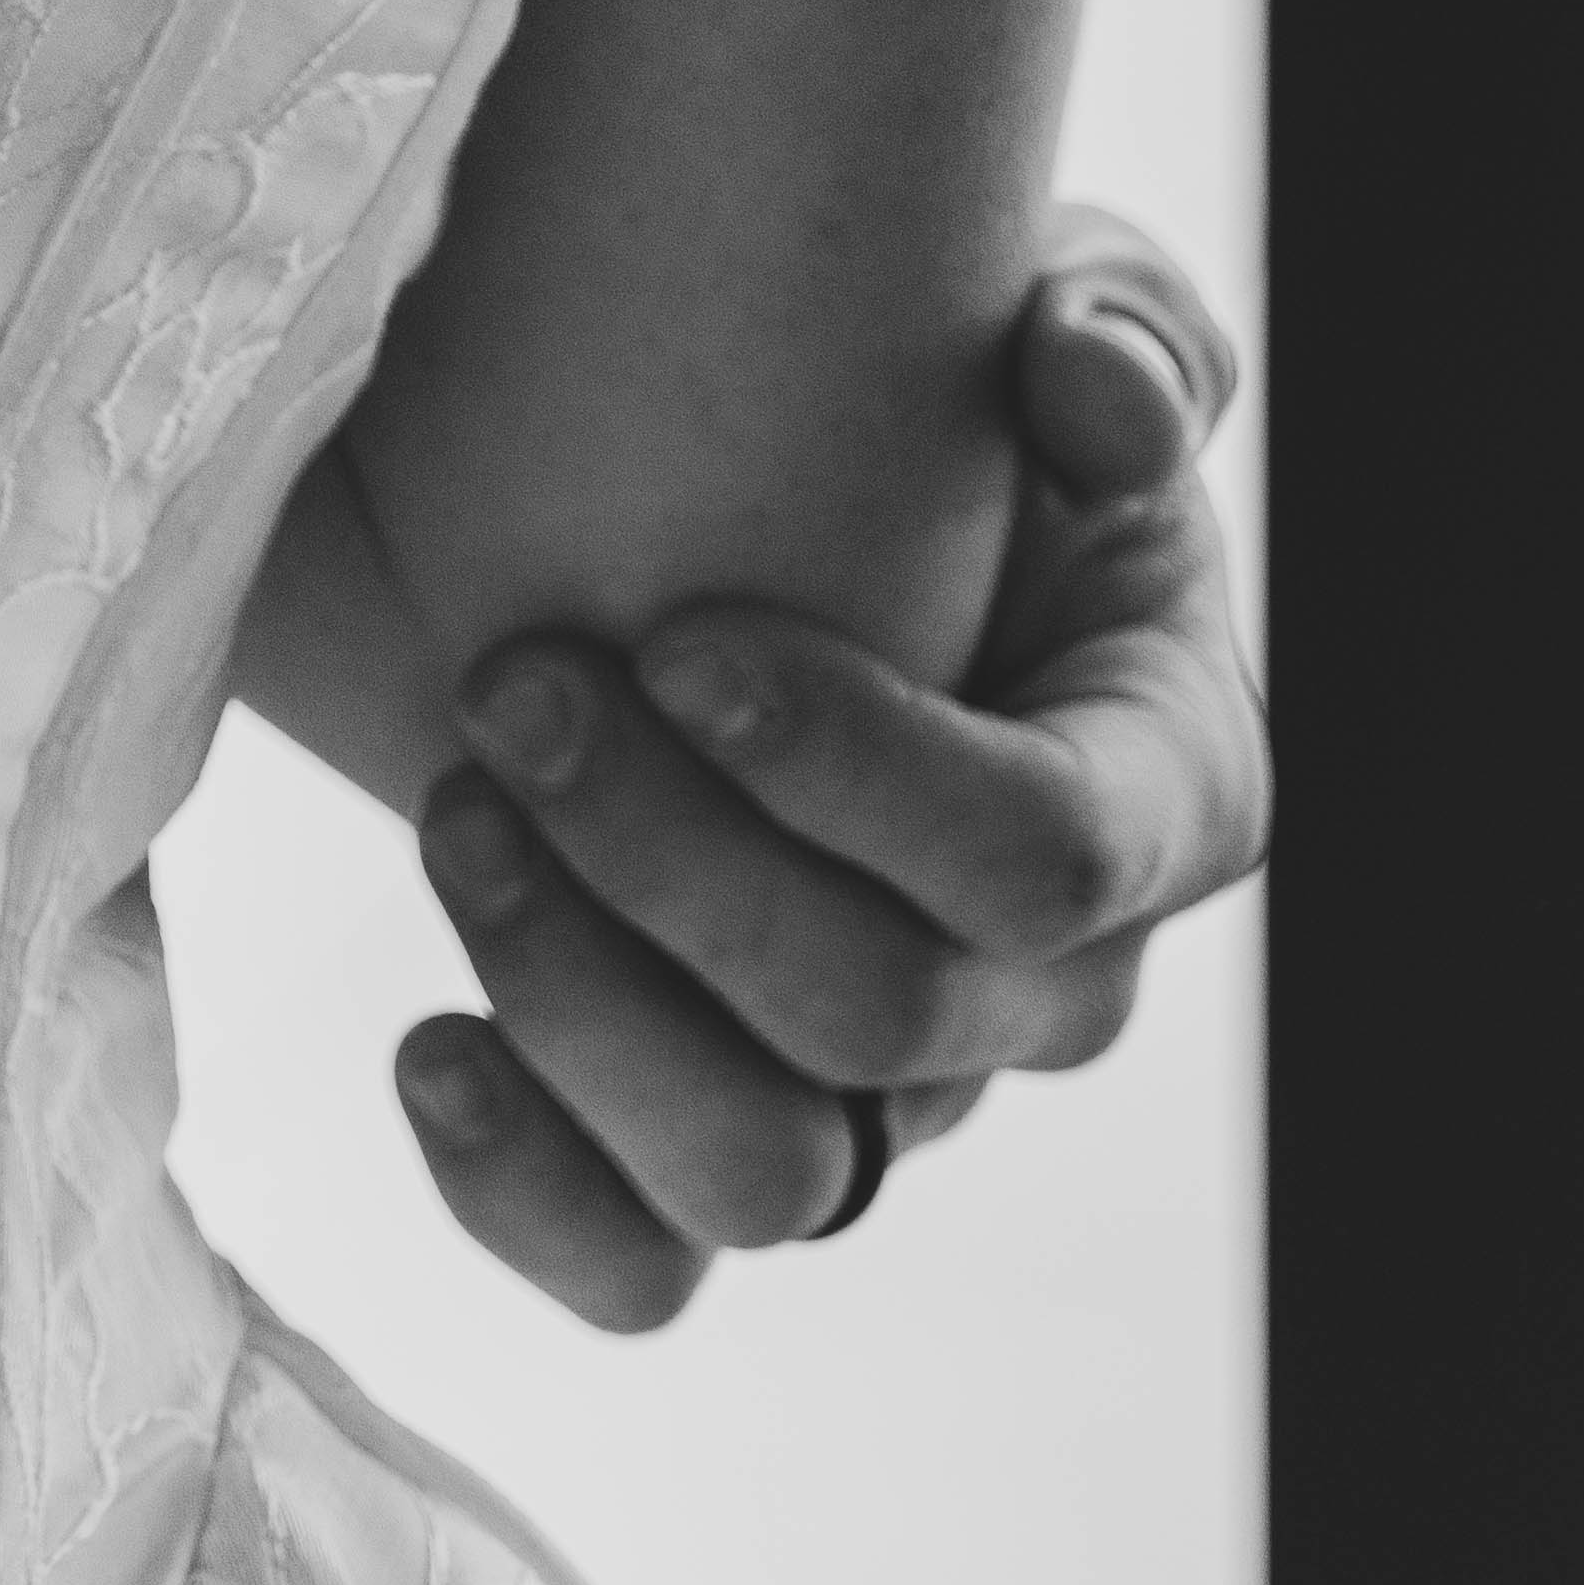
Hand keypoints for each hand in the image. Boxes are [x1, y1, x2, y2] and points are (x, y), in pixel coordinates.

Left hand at [395, 204, 1268, 1329]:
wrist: (713, 495)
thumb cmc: (910, 410)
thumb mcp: (1037, 320)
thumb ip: (1114, 335)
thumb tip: (1086, 394)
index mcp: (1156, 787)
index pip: (1055, 858)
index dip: (867, 775)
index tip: (679, 637)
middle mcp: (1032, 984)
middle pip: (881, 1016)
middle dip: (670, 856)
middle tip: (509, 685)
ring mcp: (873, 1096)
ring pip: (763, 1176)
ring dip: (585, 1006)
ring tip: (458, 814)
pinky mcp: (708, 1144)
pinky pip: (644, 1264)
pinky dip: (532, 1196)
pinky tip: (428, 1047)